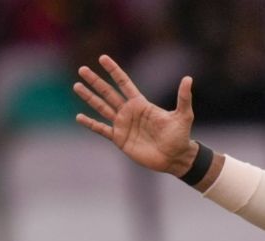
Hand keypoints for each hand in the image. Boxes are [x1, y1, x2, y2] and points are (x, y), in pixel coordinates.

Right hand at [74, 54, 199, 175]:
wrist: (174, 158)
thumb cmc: (180, 136)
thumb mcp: (183, 115)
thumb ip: (183, 97)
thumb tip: (188, 78)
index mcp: (141, 104)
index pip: (124, 83)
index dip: (113, 71)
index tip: (102, 58)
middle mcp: (129, 112)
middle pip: (108, 93)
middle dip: (95, 81)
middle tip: (82, 69)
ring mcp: (123, 125)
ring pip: (102, 108)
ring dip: (89, 98)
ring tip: (76, 86)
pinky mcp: (120, 139)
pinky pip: (102, 129)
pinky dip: (90, 124)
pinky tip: (79, 117)